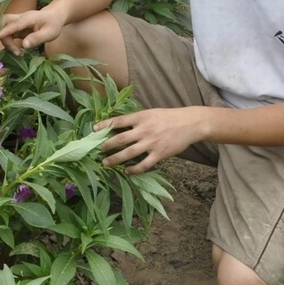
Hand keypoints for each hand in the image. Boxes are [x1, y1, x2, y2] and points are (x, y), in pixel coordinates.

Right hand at [0, 8, 63, 55]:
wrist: (53, 17)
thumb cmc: (53, 24)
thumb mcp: (50, 33)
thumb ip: (37, 38)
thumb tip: (24, 45)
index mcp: (28, 18)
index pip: (14, 24)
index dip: (5, 30)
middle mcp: (19, 18)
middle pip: (3, 23)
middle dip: (3, 36)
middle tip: (14, 50)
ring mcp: (16, 22)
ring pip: (3, 28)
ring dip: (6, 42)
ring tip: (18, 53)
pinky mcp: (16, 28)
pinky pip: (7, 34)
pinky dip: (9, 43)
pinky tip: (18, 50)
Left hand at [94, 107, 208, 173]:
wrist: (190, 123)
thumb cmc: (168, 117)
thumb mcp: (151, 113)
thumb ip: (137, 120)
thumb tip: (120, 126)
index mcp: (141, 117)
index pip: (119, 121)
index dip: (105, 125)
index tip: (94, 130)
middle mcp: (144, 130)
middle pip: (120, 139)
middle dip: (107, 145)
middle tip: (97, 150)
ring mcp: (151, 143)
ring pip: (129, 153)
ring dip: (115, 159)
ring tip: (106, 163)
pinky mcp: (160, 154)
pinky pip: (144, 164)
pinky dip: (134, 169)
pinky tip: (127, 171)